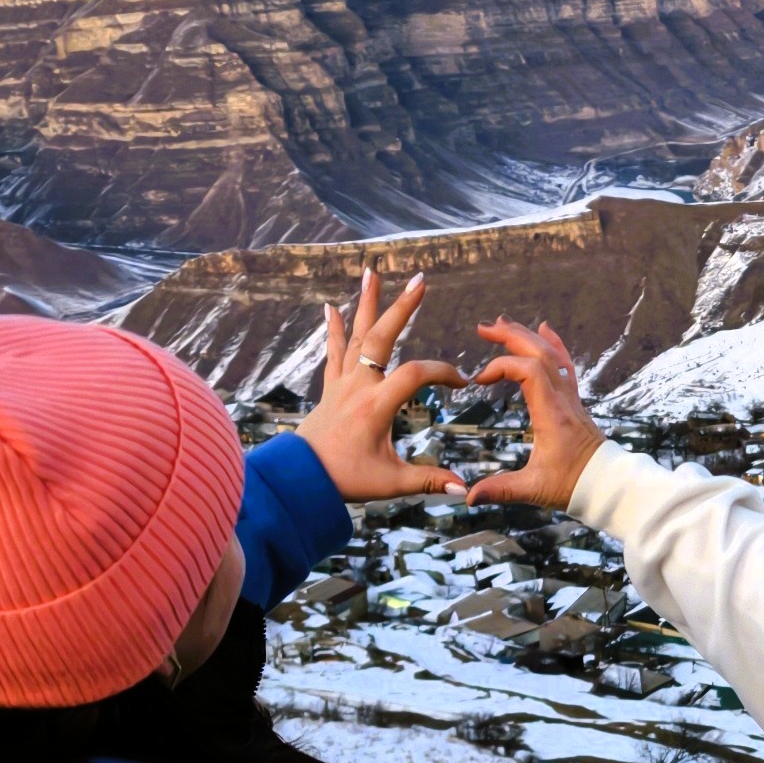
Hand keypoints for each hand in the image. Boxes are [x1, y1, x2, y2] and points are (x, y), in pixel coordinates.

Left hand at [293, 270, 465, 503]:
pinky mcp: (332, 388)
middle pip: (382, 337)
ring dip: (365, 303)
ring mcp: (342, 383)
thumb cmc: (345, 479)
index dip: (442, 373)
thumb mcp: (390, 483)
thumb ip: (427, 481)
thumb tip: (464, 489)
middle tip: (420, 280)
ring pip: (355, 335)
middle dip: (402, 307)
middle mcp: (358, 387)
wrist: (299, 479)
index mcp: (376, 405)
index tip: (462, 383)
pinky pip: (334, 351)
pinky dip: (334, 329)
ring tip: (371, 272)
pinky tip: (331, 307)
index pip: (415, 374)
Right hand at [465, 317, 602, 510]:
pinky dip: (553, 343)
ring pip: (551, 354)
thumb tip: (469, 496)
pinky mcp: (572, 401)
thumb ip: (501, 490)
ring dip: (526, 336)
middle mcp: (563, 399)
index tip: (478, 381)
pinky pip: (565, 363)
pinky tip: (544, 328)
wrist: (607, 485)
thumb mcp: (535, 489)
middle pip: (539, 354)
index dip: (501, 367)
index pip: (529, 372)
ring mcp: (570, 397)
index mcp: (552, 414)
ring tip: (502, 323)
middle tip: (483, 328)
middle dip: (510, 336)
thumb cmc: (574, 485)